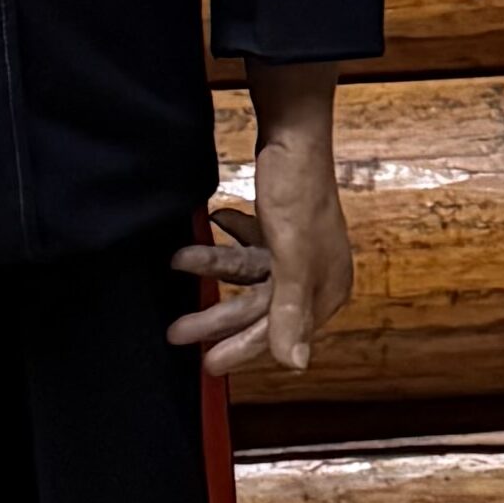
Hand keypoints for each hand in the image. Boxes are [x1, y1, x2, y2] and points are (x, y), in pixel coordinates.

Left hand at [171, 69, 354, 374]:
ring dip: (214, 269)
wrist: (296, 136)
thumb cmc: (300, 195)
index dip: (245, 347)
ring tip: (180, 261)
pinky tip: (212, 225)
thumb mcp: (292, 256)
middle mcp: (314, 275)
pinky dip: (228, 241)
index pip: (283, 332)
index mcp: (325, 288)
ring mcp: (296, 253)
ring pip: (249, 278)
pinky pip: (249, 249)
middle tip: (178, 330)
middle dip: (219, 316)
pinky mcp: (281, 230)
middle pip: (260, 308)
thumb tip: (295, 366)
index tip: (208, 363)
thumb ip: (290, 310)